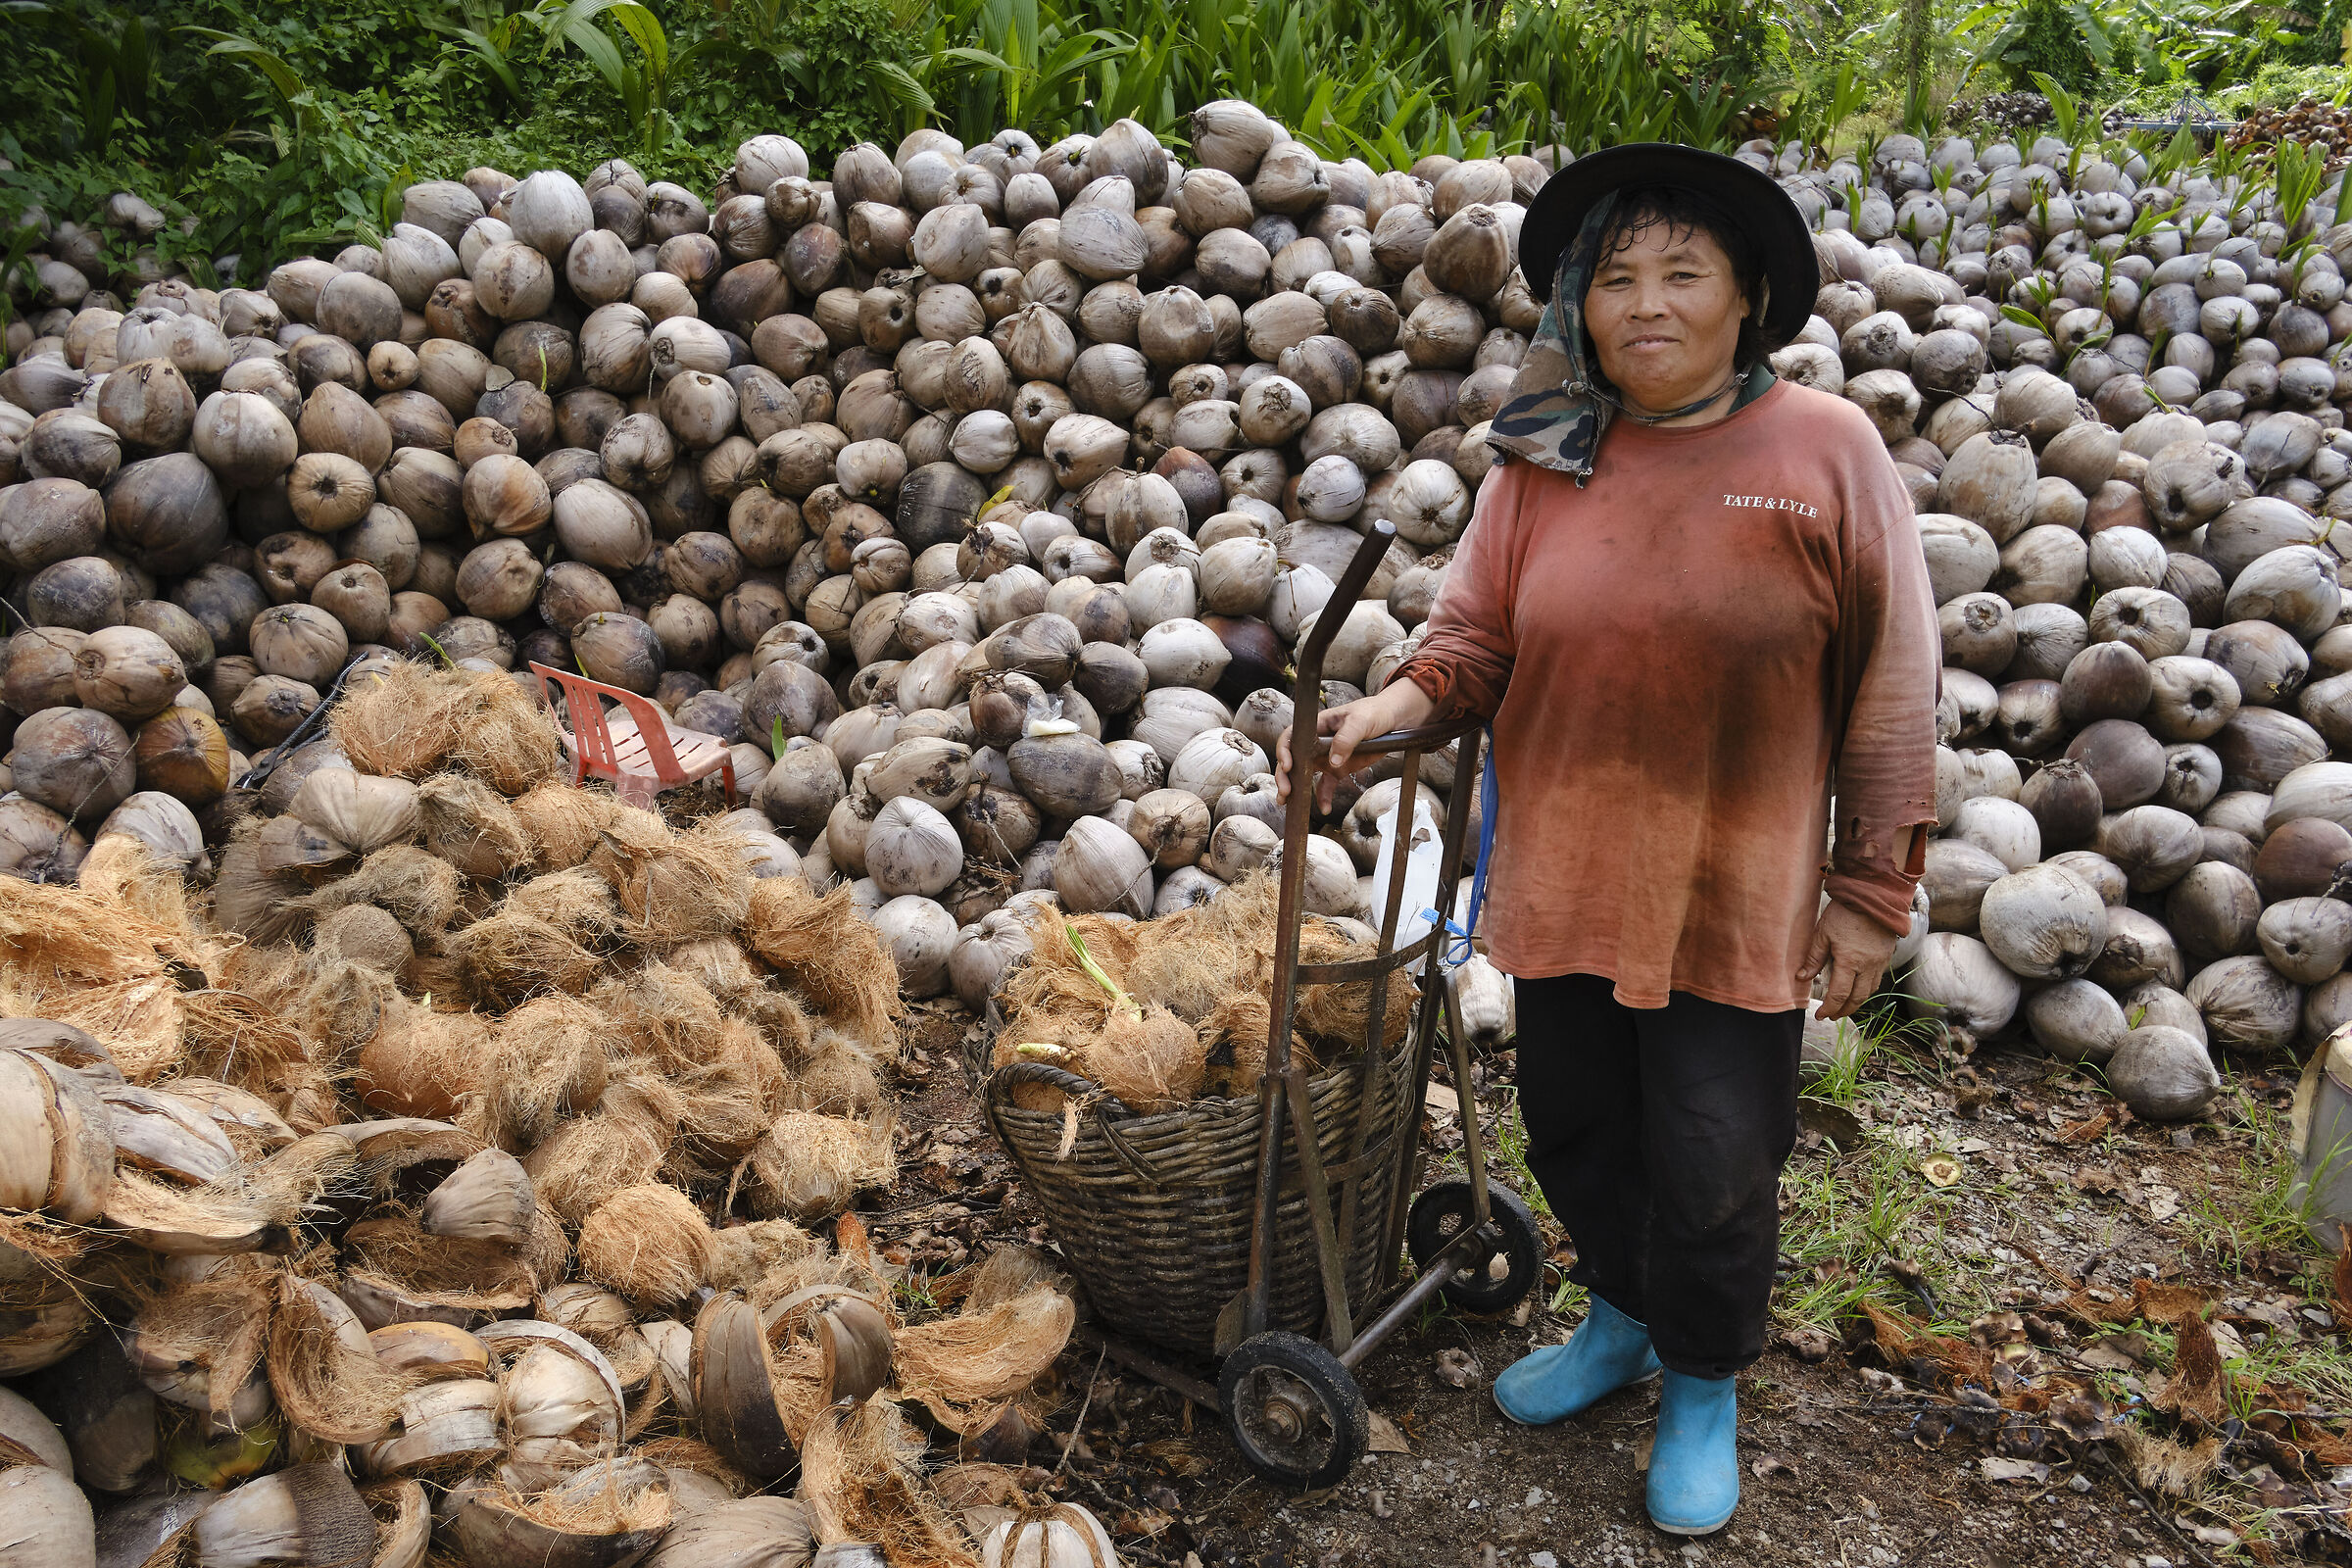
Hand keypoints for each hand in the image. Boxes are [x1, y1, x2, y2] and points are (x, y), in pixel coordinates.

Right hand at [1274, 681, 1434, 813]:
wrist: (1393, 721)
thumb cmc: (1374, 712)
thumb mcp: (1361, 721)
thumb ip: (1346, 738)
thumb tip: (1333, 760)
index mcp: (1317, 725)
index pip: (1292, 737)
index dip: (1285, 750)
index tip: (1288, 765)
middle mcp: (1317, 742)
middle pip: (1293, 758)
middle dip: (1285, 775)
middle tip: (1285, 790)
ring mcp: (1327, 756)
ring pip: (1304, 774)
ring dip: (1295, 788)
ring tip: (1288, 802)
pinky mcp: (1338, 769)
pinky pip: (1326, 785)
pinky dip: (1323, 797)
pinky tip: (1324, 808)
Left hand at [1798, 899, 1899, 1020]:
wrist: (1874, 897)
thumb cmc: (1844, 913)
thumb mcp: (1823, 932)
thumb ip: (1814, 958)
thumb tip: (1802, 977)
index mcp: (1849, 961)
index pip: (1839, 995)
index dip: (1829, 1009)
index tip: (1820, 1015)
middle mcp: (1867, 966)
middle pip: (1856, 998)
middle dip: (1843, 1011)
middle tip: (1832, 1016)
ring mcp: (1879, 962)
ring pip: (1869, 991)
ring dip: (1856, 1002)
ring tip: (1843, 1006)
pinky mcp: (1886, 957)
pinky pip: (1877, 980)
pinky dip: (1866, 989)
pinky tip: (1857, 989)